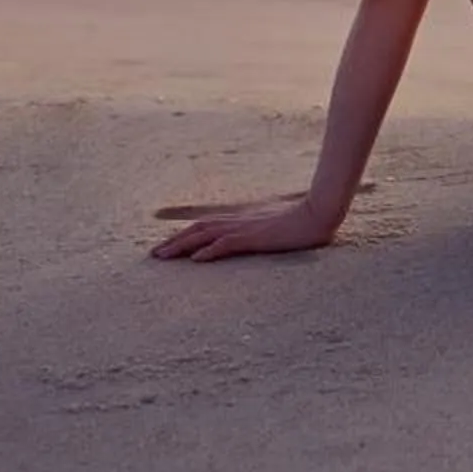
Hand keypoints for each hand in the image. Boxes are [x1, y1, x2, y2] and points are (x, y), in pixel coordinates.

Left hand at [151, 194, 341, 263]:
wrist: (320, 212)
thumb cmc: (302, 221)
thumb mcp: (275, 225)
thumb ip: (258, 230)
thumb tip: (242, 240)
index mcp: (241, 219)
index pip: (205, 225)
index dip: (184, 235)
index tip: (165, 246)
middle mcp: (238, 221)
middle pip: (198, 229)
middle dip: (174, 242)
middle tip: (153, 255)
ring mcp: (246, 228)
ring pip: (205, 235)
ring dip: (182, 246)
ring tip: (162, 257)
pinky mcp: (255, 237)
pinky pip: (227, 244)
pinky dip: (209, 250)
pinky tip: (196, 259)